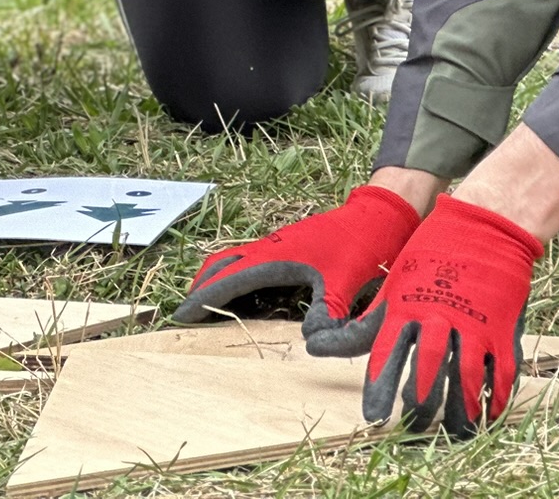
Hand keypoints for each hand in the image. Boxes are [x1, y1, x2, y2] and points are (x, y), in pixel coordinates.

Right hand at [172, 185, 420, 352]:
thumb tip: (310, 344)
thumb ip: (327, 312)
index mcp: (276, 257)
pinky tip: (242, 293)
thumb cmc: (363, 246)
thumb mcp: (346, 283)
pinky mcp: (285, 244)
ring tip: (204, 304)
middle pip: (220, 265)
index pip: (228, 280)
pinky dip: (233, 275)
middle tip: (185, 314)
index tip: (180, 316)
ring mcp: (276, 243)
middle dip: (200, 288)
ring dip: (214, 280)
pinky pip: (247, 259)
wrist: (378, 213)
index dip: (203, 299)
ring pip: (232, 260)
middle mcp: (269, 248)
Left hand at [362, 194, 543, 436]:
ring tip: (454, 431)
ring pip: (467, 378)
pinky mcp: (502, 328)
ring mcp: (474, 324)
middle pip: (427, 370)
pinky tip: (490, 415)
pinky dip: (496, 396)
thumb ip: (369, 321)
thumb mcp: (394, 284)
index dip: (379, 387)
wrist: (483, 226)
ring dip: (461, 408)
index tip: (373, 416)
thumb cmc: (431, 255)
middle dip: (419, 403)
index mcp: (407, 306)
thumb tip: (322, 344)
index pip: (386, 354)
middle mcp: (438, 318)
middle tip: (413, 426)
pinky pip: (502, 371)